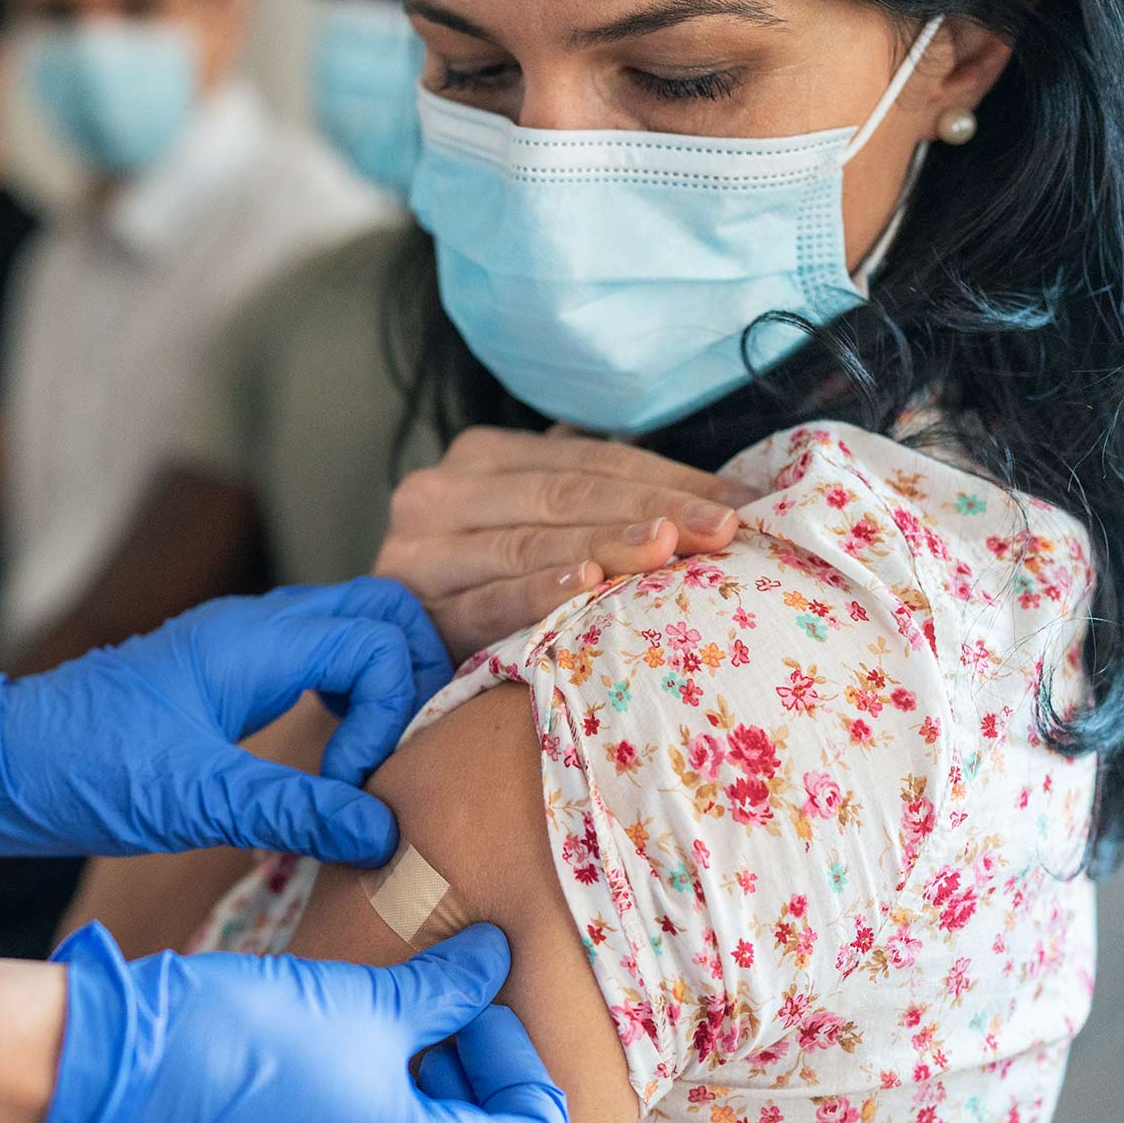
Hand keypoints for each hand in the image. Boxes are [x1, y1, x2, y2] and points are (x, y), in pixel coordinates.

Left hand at [0, 579, 447, 873]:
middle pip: (382, 613)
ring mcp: (243, 648)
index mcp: (251, 640)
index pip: (378, 638)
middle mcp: (255, 627)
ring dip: (384, 691)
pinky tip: (334, 766)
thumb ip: (293, 810)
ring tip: (369, 769)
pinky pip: (319, 664)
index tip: (351, 784)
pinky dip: (351, 702)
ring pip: (353, 634)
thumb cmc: (79, 771)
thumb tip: (384, 832)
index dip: (391, 712)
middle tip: (398, 762)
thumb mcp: (190, 800)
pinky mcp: (230, 678)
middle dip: (413, 681)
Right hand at [0, 923, 568, 1122]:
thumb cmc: (246, 1041)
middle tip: (453, 1040)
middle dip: (493, 1115)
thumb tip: (494, 957)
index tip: (478, 1005)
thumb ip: (447, 990)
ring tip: (406, 1056)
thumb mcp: (365, 1004)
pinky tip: (359, 1083)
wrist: (118, 1083)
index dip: (518, 1062)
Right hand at [377, 427, 757, 659]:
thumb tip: (727, 496)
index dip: (665, 476)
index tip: (739, 503)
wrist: (384, 664)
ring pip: (526, 541)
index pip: (587, 458)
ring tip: (667, 548)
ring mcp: (417, 549)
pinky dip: (535, 591)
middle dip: (648, 507)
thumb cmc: (485, 597)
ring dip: (603, 544)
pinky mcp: (408, 608)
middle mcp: (439, 490)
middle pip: (562, 492)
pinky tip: (585, 585)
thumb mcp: (535, 532)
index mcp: (481, 458)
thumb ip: (597, 503)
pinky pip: (483, 599)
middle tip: (720, 529)